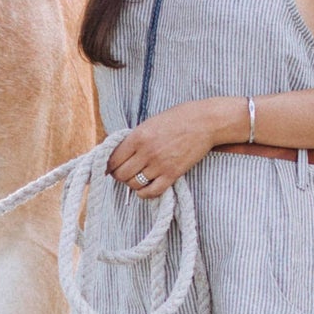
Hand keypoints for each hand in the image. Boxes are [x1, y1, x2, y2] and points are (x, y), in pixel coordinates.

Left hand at [106, 99, 233, 197]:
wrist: (204, 122)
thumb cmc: (177, 119)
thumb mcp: (149, 123)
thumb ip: (134, 139)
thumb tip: (118, 153)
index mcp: (138, 136)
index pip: (113, 159)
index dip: (109, 166)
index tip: (110, 168)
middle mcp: (146, 152)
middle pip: (121, 174)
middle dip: (119, 176)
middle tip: (123, 173)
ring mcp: (159, 164)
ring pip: (134, 184)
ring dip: (132, 184)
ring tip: (136, 178)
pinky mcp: (172, 174)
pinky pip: (152, 192)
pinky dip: (144, 194)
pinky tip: (144, 189)